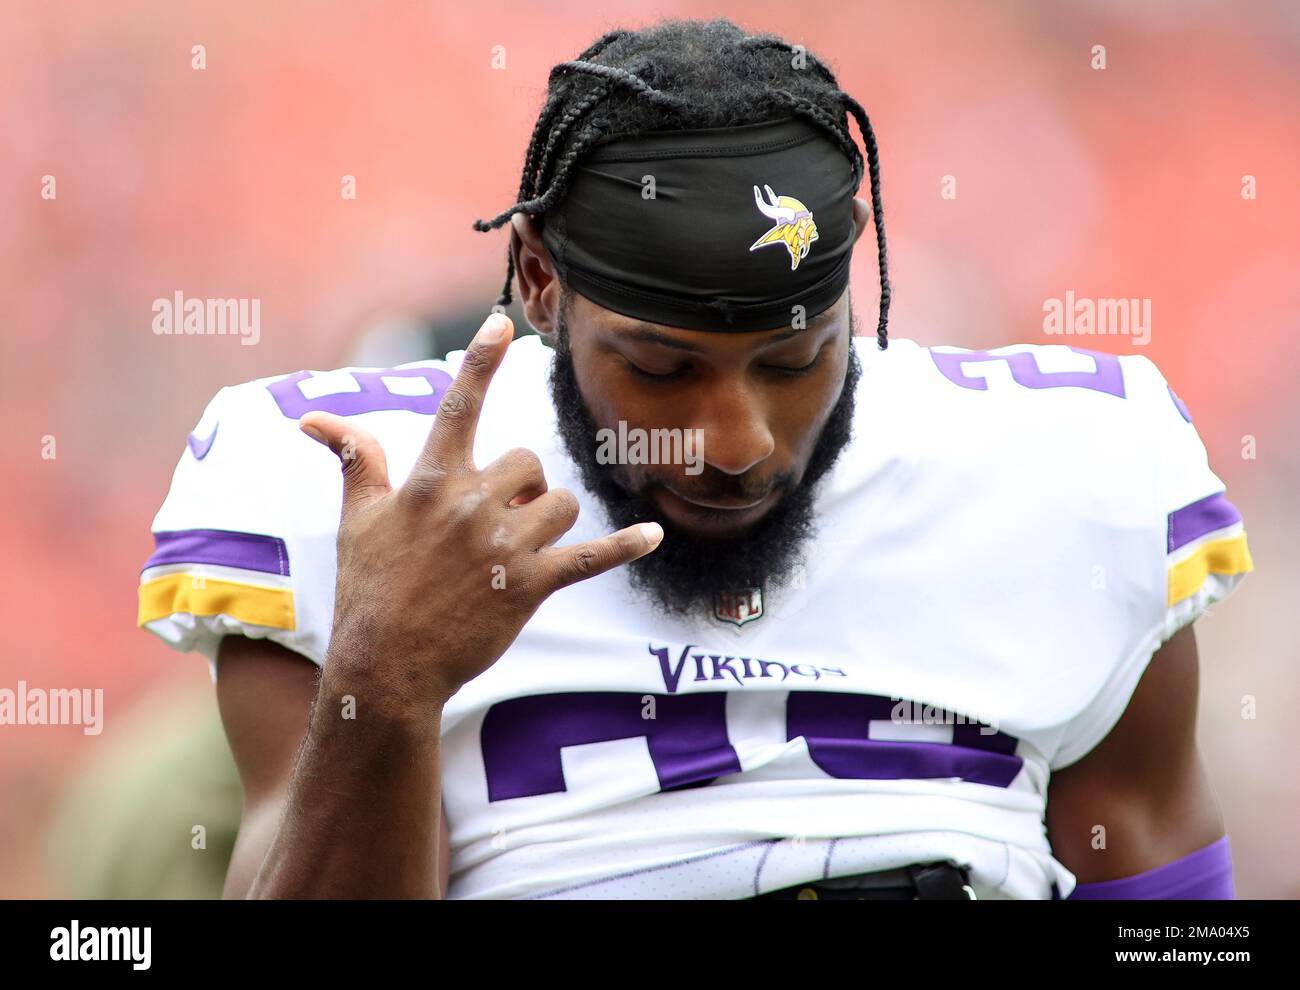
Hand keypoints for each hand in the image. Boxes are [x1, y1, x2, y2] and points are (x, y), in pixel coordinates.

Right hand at [300, 313, 662, 710]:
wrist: (387, 666)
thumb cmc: (369, 589)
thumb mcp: (357, 519)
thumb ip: (355, 460)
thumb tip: (313, 419)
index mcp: (430, 482)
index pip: (457, 407)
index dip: (479, 361)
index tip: (499, 322)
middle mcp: (472, 505)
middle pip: (528, 462)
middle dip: (521, 485)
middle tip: (496, 520)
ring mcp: (506, 546)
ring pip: (560, 503)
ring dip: (550, 517)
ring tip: (523, 544)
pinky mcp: (532, 586)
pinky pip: (592, 557)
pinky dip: (625, 546)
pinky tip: (653, 535)